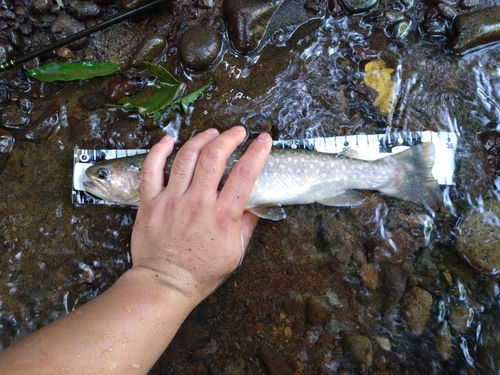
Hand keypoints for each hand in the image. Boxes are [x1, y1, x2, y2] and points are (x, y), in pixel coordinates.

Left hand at [130, 126, 271, 304]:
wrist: (166, 284)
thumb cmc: (202, 271)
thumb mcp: (236, 252)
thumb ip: (246, 225)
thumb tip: (255, 203)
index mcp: (222, 216)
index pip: (245, 174)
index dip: (257, 152)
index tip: (263, 139)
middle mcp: (197, 203)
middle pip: (214, 157)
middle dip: (229, 137)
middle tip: (237, 132)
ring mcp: (171, 200)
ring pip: (186, 157)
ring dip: (201, 138)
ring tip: (211, 133)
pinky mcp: (150, 202)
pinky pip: (151, 169)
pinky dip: (159, 150)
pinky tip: (169, 140)